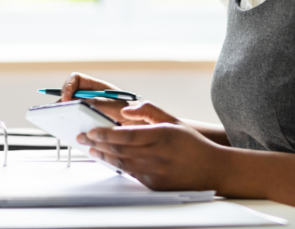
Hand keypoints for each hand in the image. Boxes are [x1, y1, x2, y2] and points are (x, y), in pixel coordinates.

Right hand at [59, 72, 143, 124]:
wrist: (141, 127)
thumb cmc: (132, 112)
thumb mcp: (116, 105)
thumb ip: (99, 103)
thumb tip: (80, 103)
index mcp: (96, 87)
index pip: (76, 79)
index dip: (68, 86)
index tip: (67, 100)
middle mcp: (90, 97)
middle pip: (69, 95)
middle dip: (63, 103)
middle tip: (60, 114)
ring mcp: (88, 111)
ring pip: (71, 111)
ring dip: (66, 116)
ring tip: (65, 125)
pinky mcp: (89, 124)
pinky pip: (76, 124)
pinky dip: (74, 128)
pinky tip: (76, 134)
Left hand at [76, 101, 224, 191]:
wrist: (212, 170)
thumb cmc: (192, 144)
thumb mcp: (173, 120)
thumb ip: (149, 111)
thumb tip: (126, 111)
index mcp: (161, 136)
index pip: (126, 135)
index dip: (105, 133)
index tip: (91, 130)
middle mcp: (157, 155)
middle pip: (120, 149)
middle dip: (98, 143)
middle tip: (83, 137)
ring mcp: (155, 171)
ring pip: (121, 163)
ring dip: (103, 155)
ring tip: (91, 148)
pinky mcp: (154, 184)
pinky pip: (131, 173)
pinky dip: (117, 165)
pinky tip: (108, 159)